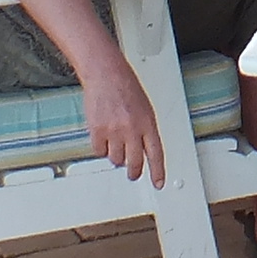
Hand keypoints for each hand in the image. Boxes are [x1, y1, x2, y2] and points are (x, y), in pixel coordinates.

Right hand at [79, 58, 167, 185]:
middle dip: (134, 171)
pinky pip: (100, 151)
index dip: (158, 171)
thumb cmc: (126, 87)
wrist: (106, 74)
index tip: (158, 183)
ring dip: (117, 156)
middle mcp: (132, 129)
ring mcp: (114, 131)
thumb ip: (145, 130)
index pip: (156, 154)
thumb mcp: (145, 108)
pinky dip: (101, 148)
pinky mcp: (98, 131)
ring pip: (116, 159)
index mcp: (148, 123)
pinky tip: (104, 137)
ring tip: (116, 143)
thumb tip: (144, 150)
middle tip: (132, 173)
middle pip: (135, 162)